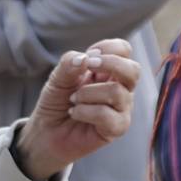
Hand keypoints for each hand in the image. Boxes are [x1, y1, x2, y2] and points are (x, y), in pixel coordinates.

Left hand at [14, 39, 140, 180]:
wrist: (47, 131)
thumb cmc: (57, 102)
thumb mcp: (57, 78)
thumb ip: (69, 64)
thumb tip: (85, 58)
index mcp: (109, 72)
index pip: (124, 50)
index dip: (107, 48)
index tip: (87, 57)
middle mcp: (121, 88)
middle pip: (134, 70)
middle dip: (110, 64)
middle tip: (87, 68)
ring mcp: (121, 109)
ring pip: (117, 92)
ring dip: (87, 93)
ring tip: (73, 100)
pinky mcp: (117, 128)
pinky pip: (107, 115)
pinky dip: (85, 112)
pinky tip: (75, 113)